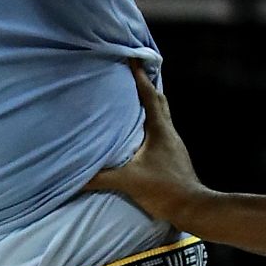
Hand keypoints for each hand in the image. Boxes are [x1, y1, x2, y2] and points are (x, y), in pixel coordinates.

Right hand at [85, 61, 205, 222]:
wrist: (193, 208)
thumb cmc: (165, 190)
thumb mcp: (129, 181)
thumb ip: (100, 177)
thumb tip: (73, 175)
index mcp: (160, 130)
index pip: (149, 95)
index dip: (139, 75)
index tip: (131, 56)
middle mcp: (168, 131)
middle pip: (158, 100)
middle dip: (145, 84)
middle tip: (131, 72)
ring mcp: (173, 143)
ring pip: (160, 114)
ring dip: (148, 103)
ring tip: (131, 96)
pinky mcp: (173, 154)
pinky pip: (159, 129)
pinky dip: (149, 121)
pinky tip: (138, 129)